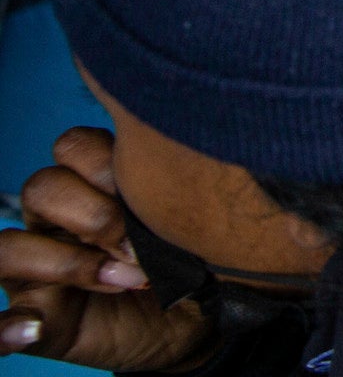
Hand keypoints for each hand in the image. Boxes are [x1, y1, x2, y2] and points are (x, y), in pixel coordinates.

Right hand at [1, 128, 214, 371]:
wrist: (191, 318)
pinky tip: (35, 327)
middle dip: (94, 214)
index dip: (106, 162)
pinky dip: (6, 328)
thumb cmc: (188, 257)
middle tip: (139, 246)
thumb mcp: (187, 223)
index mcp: (93, 184)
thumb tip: (178, 196)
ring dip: (67, 264)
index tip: (155, 193)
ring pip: (10, 245)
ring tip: (124, 282)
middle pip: (42, 188)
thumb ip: (175, 199)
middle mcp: (57, 220)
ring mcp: (39, 269)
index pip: (73, 146)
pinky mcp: (35, 317)